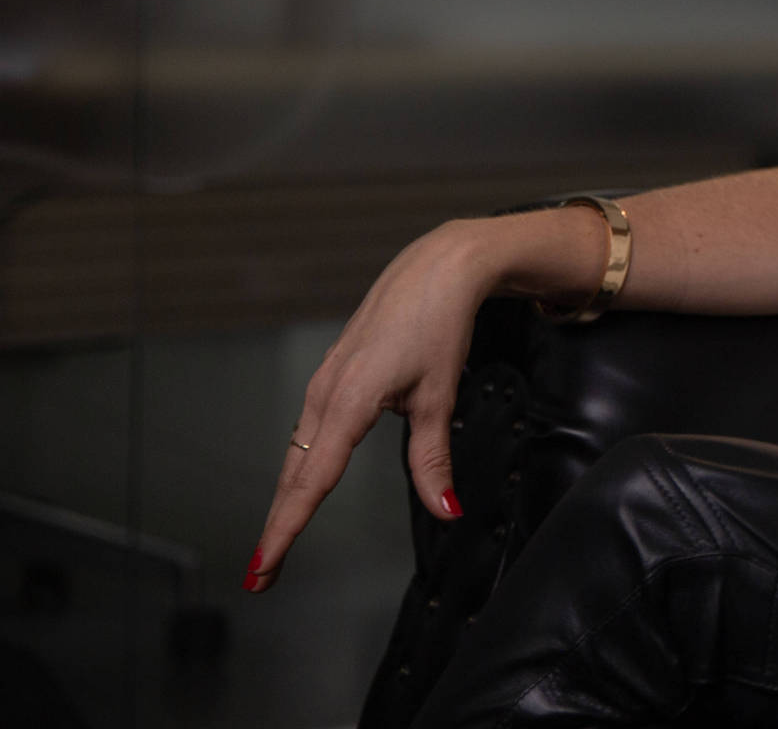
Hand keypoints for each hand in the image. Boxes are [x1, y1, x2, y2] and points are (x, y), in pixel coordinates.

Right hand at [247, 217, 515, 591]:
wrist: (437, 269)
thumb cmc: (439, 326)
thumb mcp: (440, 397)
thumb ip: (433, 459)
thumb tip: (446, 510)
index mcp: (348, 401)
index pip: (312, 481)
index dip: (287, 529)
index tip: (264, 568)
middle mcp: (325, 394)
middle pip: (294, 475)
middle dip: (278, 526)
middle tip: (261, 577)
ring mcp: (324, 383)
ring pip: (297, 454)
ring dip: (286, 500)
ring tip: (276, 545)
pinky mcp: (332, 376)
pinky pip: (308, 432)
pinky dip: (299, 467)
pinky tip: (300, 487)